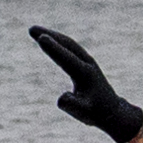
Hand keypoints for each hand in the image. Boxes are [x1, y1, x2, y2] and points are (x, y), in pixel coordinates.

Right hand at [29, 25, 142, 142]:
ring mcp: (87, 61)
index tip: (41, 38)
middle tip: (31, 29)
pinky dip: (58, 41)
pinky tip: (48, 38)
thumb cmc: (95, 112)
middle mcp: (87, 64)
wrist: (112, 110)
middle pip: (67, 45)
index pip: (67, 58)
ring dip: (52, 35)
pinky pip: (69, 48)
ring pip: (68, 44)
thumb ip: (72, 106)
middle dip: (50, 35)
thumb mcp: (84, 113)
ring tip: (33, 31)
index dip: (54, 48)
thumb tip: (61, 98)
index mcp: (85, 74)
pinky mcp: (84, 62)